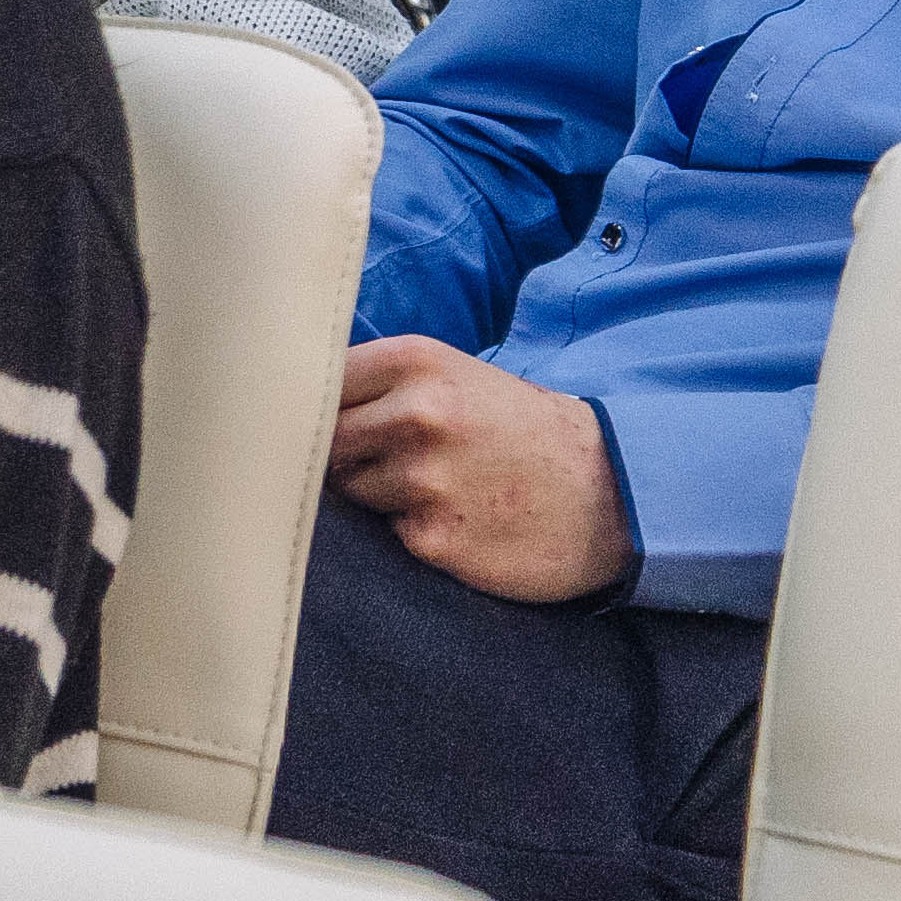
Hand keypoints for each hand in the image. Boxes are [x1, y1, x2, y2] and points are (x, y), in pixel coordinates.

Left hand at [332, 337, 631, 600]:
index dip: (312, 408)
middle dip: (343, 458)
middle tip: (389, 464)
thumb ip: (382, 385)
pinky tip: (452, 522)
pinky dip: (408, 533)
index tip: (323, 424)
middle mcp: (416, 413)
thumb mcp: (456, 377)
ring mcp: (423, 479)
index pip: (316, 383)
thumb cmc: (520, 431)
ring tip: (435, 490)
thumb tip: (291, 406)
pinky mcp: (433, 538)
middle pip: (321, 444)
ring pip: (348, 494)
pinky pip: (385, 536)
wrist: (609, 491)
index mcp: (416, 361)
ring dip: (376, 499)